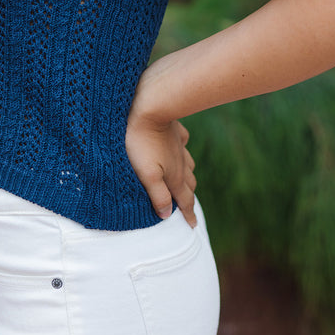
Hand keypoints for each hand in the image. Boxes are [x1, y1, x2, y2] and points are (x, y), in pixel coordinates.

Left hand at [125, 99, 196, 227]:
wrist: (150, 107)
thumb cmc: (142, 143)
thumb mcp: (147, 174)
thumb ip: (157, 195)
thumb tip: (166, 214)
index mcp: (174, 176)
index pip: (184, 200)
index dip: (188, 214)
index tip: (193, 227)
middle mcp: (181, 163)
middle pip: (188, 184)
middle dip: (188, 196)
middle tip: (187, 206)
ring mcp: (179, 146)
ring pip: (188, 164)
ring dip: (187, 175)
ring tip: (183, 181)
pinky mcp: (175, 131)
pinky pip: (182, 142)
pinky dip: (182, 150)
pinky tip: (179, 147)